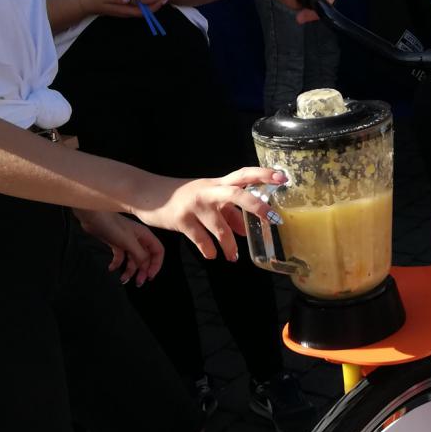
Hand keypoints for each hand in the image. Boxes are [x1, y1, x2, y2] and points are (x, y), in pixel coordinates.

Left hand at [75, 209, 164, 285]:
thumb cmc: (112, 225)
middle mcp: (138, 239)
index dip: (156, 264)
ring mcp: (127, 242)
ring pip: (133, 259)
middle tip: (138, 283)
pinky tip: (111, 268)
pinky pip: (120, 257)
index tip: (150, 276)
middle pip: (145, 258)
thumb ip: (140, 255)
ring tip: (123, 279)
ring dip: (129, 270)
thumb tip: (146, 266)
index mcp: (145, 236)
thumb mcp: (128, 242)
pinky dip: (117, 264)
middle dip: (142, 271)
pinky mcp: (116, 244)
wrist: (93, 217)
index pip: (157, 251)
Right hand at [80, 0, 151, 19]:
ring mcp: (127, 8)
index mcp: (125, 10)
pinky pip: (138, 2)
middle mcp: (128, 11)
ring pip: (144, 6)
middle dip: (158, 1)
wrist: (86, 3)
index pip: (145, 11)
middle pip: (147, 9)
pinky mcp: (125, 4)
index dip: (156, 4)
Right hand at [127, 166, 287, 261]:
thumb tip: (247, 230)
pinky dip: (209, 250)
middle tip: (273, 219)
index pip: (244, 174)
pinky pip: (201, 240)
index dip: (264, 174)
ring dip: (230, 246)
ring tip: (233, 257)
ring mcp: (195, 205)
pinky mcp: (181, 220)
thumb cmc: (183, 197)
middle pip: (237, 195)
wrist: (147, 194)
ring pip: (220, 228)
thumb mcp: (207, 200)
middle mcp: (209, 191)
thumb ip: (228, 213)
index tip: (283, 177)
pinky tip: (212, 255)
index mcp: (218, 184)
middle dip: (256, 206)